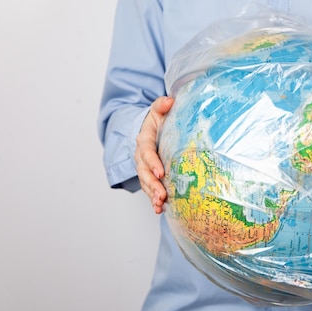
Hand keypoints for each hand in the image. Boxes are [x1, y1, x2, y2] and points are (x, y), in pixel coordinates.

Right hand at [134, 96, 173, 213]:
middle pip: (144, 172)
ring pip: (146, 183)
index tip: (161, 171)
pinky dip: (154, 199)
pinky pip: (150, 189)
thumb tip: (170, 100)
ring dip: (152, 195)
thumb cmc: (158, 119)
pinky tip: (161, 210)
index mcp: (144, 139)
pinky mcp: (150, 175)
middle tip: (162, 195)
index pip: (147, 151)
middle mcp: (141, 156)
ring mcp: (144, 167)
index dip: (152, 162)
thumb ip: (162, 105)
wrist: (150, 127)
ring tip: (160, 205)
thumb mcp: (159, 109)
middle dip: (152, 184)